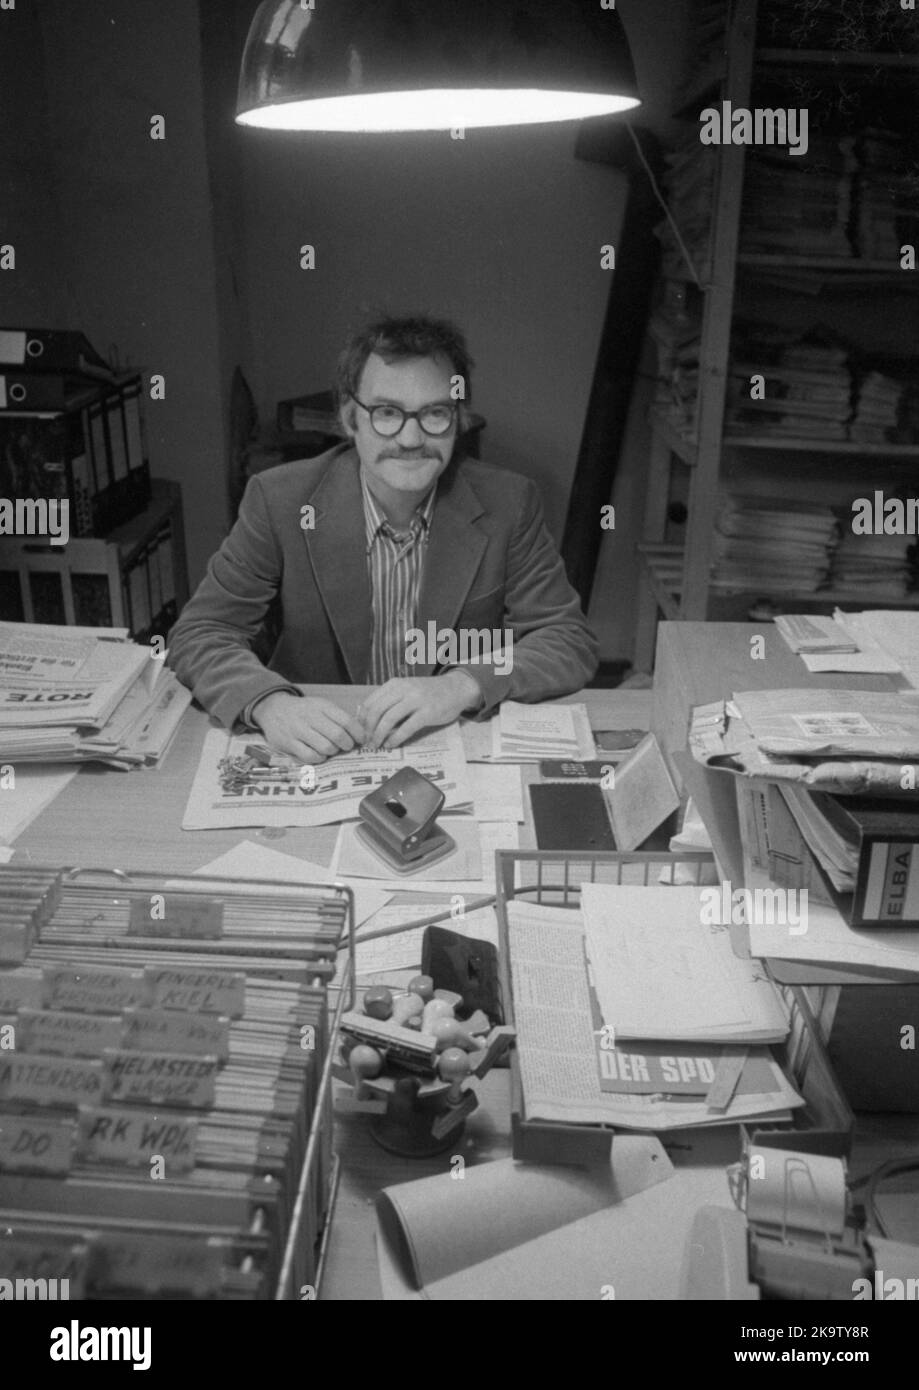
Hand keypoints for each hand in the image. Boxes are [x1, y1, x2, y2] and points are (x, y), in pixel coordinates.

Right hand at [252, 692, 364, 762]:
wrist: (273, 709)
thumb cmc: (303, 711)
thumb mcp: (321, 706)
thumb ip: (339, 717)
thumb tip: (361, 734)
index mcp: (322, 706)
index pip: (346, 721)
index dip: (358, 733)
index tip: (361, 740)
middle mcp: (310, 716)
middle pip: (338, 735)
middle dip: (347, 745)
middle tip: (346, 747)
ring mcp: (298, 730)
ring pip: (326, 747)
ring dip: (333, 752)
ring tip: (332, 749)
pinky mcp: (289, 743)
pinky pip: (310, 756)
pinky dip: (319, 758)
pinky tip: (319, 754)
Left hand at [359, 671, 481, 749]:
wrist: (456, 688)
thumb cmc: (429, 693)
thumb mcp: (406, 690)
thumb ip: (389, 700)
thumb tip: (366, 718)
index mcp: (395, 684)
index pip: (370, 702)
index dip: (361, 720)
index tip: (360, 733)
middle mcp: (403, 689)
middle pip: (376, 711)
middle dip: (368, 730)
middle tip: (366, 743)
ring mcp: (416, 700)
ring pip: (388, 719)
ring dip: (379, 736)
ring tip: (376, 746)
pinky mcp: (428, 712)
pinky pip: (406, 728)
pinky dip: (395, 739)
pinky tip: (391, 745)